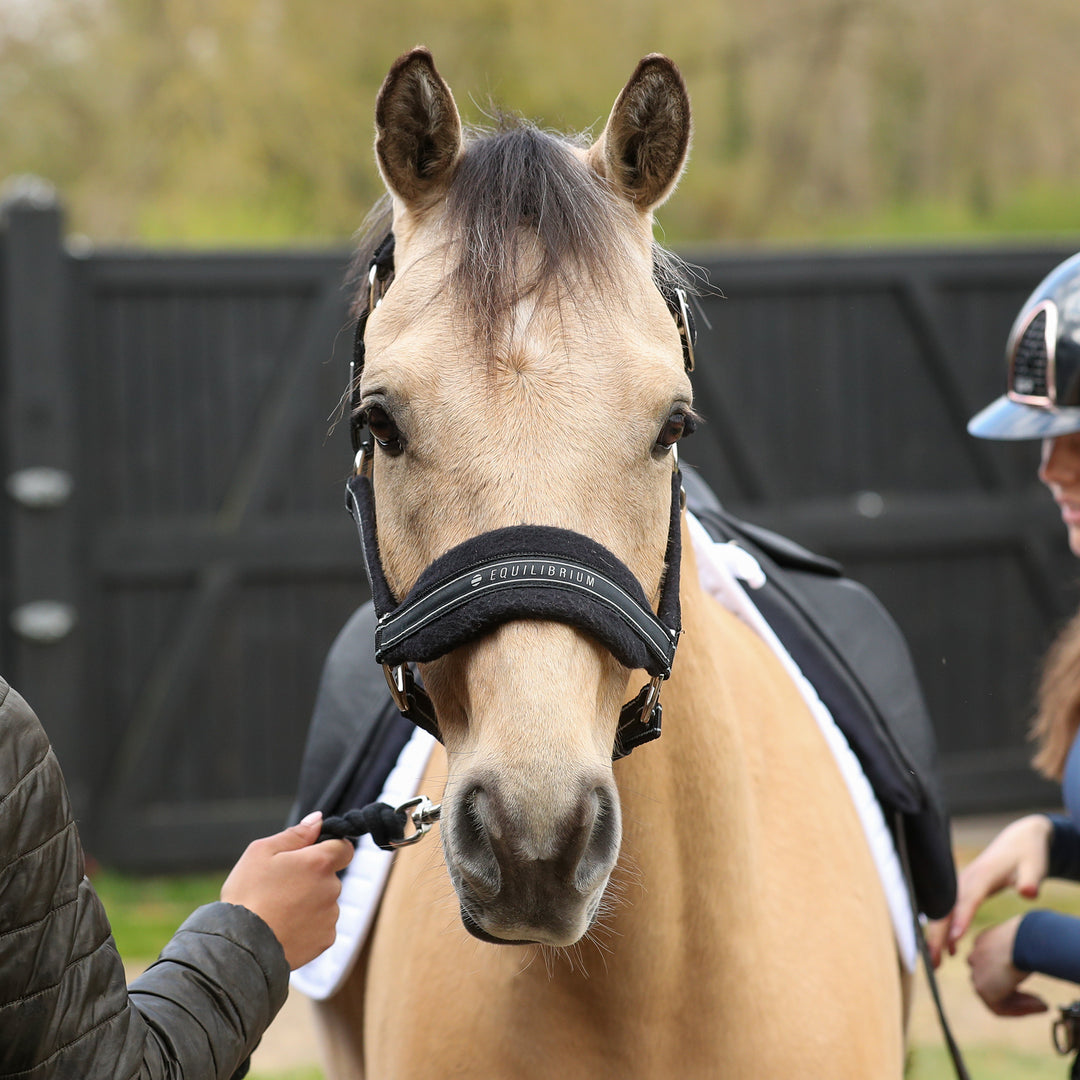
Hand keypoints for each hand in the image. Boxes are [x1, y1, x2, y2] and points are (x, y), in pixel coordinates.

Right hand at [220, 811, 353, 968]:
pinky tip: (285, 928)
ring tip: (279, 911)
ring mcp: (331, 916)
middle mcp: (332, 888)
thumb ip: (295, 834)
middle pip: (330, 876)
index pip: (344, 847)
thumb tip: (318, 820)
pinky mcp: (326, 940)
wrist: (241, 947)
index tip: (311, 857)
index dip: (330, 849)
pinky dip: (308, 926)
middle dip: (313, 878)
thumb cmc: (248, 895)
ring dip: (310, 903)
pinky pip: (322, 926)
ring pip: (326, 902)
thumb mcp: (261, 852)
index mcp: (319, 862)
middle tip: (281, 888)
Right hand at [925, 814, 1051, 965]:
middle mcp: (965, 879)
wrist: (1019, 839)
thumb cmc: (1028, 854)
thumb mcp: (1035, 866)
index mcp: (982, 875)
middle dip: (937, 934)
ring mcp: (960, 884)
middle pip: (946, 908)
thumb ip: (1031, 880)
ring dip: (936, 935)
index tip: (954, 940)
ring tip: (934, 961)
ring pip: (942, 911)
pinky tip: (948, 950)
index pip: (968, 899)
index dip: (960, 918)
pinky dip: (943, 929)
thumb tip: (1028, 893)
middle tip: (934, 961)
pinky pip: (948, 911)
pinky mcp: (962, 889)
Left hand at [968, 916, 1047, 1016]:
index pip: (990, 963)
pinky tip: (1040, 1006)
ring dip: (1021, 1004)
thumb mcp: (1023, 941)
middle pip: (990, 980)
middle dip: (1013, 992)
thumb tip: (1031, 963)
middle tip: (1038, 1000)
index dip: (1010, 977)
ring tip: (1042, 1005)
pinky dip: (1021, 1010)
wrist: (1022, 940)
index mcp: (984, 941)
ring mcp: (977, 973)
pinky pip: (1000, 1007)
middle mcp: (976, 956)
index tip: (1028, 982)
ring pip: (995, 996)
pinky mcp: (983, 989)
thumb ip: (1019, 952)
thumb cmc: (1028, 935)